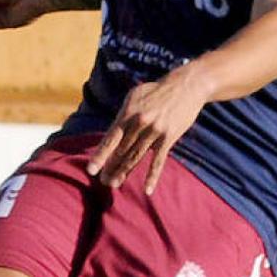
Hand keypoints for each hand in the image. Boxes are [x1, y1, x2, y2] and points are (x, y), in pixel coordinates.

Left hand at [85, 67, 214, 193]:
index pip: (110, 139)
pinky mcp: (169, 138)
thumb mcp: (134, 97)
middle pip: (122, 151)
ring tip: (114, 184)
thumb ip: (123, 116)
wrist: (186, 86)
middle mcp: (140, 124)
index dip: (100, 156)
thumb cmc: (156, 92)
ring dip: (124, 172)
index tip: (91, 170)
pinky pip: (159, 161)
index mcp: (128, 113)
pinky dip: (152, 176)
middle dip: (111, 168)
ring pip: (136, 157)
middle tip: (103, 182)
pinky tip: (147, 190)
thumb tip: (111, 135)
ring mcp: (155, 132)